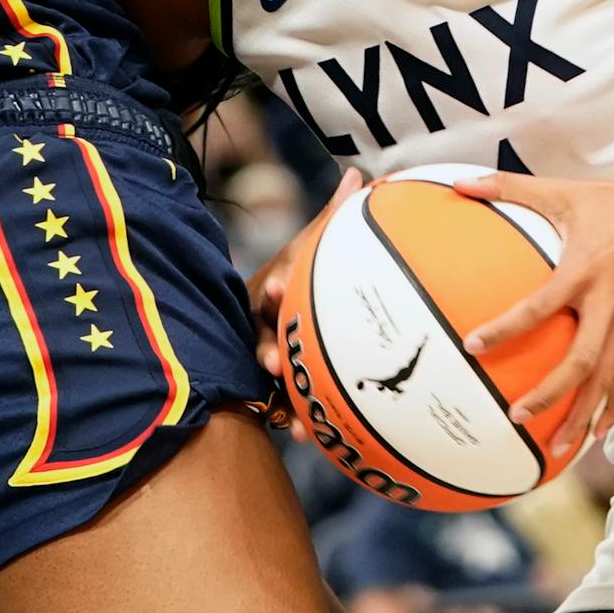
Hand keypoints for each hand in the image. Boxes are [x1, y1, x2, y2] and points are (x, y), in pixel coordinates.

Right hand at [249, 166, 363, 438]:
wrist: (276, 315)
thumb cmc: (300, 277)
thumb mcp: (312, 247)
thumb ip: (333, 216)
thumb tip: (357, 174)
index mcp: (269, 291)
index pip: (268, 286)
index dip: (275, 287)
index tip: (281, 288)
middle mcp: (258, 326)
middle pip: (256, 338)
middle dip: (264, 350)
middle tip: (274, 360)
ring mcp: (260, 358)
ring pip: (263, 381)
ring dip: (276, 399)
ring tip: (292, 420)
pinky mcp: (269, 388)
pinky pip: (276, 406)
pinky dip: (288, 421)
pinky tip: (305, 439)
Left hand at [453, 166, 613, 469]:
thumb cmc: (606, 199)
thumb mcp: (556, 190)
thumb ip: (506, 187)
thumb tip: (459, 182)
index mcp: (581, 270)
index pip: (539, 308)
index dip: (507, 328)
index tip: (474, 346)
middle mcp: (605, 302)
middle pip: (580, 361)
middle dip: (551, 394)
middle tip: (519, 416)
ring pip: (606, 378)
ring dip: (584, 413)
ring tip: (560, 446)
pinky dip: (613, 403)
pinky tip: (598, 430)